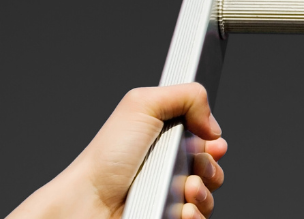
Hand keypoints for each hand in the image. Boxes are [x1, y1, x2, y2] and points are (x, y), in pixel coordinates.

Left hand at [7, 83, 226, 218]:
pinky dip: (195, 215)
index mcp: (166, 139)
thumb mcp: (143, 105)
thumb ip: (187, 96)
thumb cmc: (107, 157)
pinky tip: (182, 210)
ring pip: (208, 198)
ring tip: (186, 190)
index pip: (206, 142)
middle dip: (211, 168)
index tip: (213, 143)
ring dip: (204, 193)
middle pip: (212, 170)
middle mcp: (169, 169)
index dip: (214, 143)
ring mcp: (169, 197)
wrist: (89, 201)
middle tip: (194, 166)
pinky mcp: (168, 218)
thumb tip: (212, 124)